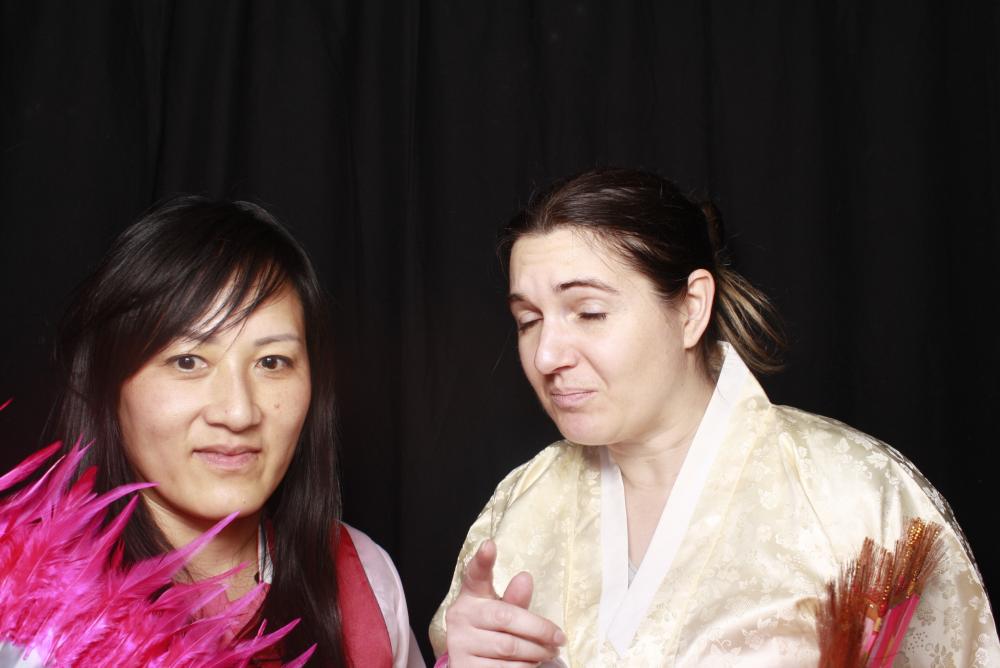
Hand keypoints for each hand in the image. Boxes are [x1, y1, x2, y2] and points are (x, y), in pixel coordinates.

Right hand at [444, 540, 565, 666]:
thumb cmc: (491, 630)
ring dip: (536, 652)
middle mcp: (460, 615)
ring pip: (508, 647)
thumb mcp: (502, 611)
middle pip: (506, 618)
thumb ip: (515, 598)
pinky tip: (532, 664)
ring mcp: (460, 642)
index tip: (490, 545)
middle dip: (539, 629)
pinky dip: (525, 667)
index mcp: (471, 594)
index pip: (475, 574)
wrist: (470, 663)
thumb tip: (525, 578)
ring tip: (549, 652)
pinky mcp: (464, 667)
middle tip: (559, 638)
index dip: (482, 560)